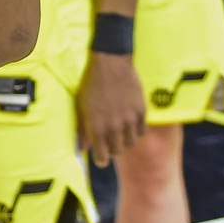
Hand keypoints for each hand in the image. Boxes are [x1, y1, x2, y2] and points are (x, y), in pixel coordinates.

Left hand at [76, 51, 147, 167]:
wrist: (111, 63)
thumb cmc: (92, 84)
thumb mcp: (82, 106)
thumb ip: (82, 129)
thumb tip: (82, 149)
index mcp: (95, 127)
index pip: (101, 158)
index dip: (100, 159)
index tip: (101, 157)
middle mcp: (113, 127)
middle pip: (116, 152)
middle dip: (112, 148)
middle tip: (109, 139)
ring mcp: (129, 120)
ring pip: (130, 143)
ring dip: (124, 139)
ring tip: (119, 128)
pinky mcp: (141, 112)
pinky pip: (142, 132)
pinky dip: (136, 130)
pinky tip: (130, 121)